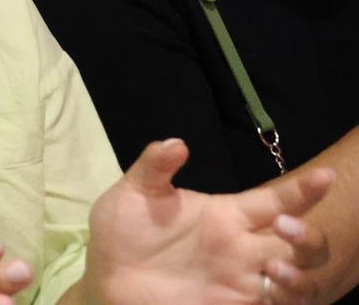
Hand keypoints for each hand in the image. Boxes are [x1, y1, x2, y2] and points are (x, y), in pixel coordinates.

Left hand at [81, 138, 332, 303]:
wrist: (106, 278)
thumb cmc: (122, 232)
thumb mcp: (134, 193)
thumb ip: (155, 166)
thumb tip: (177, 142)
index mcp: (228, 215)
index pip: (275, 200)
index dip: (302, 190)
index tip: (324, 176)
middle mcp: (244, 248)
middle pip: (302, 242)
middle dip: (307, 235)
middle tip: (284, 227)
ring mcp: (242, 280)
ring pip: (300, 278)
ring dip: (301, 273)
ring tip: (275, 267)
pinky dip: (287, 298)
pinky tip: (270, 286)